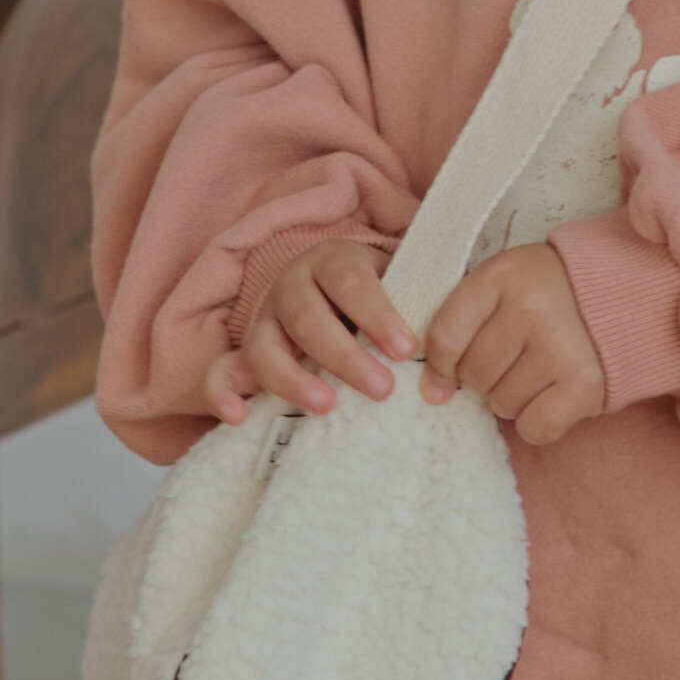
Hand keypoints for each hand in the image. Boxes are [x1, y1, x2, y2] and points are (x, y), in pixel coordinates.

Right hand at [215, 233, 416, 423]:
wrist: (335, 294)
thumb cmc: (379, 298)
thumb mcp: (399, 286)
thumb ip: (421, 304)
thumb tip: (459, 339)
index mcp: (334, 262)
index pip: (351, 281)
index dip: (377, 313)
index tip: (407, 350)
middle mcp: (292, 286)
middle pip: (307, 315)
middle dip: (343, 355)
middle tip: (382, 389)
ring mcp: (263, 321)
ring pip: (263, 346)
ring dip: (292, 378)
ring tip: (326, 407)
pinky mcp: (244, 354)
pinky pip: (220, 371)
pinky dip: (223, 393)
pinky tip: (238, 417)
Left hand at [420, 242, 609, 448]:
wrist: (630, 293)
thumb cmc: (553, 294)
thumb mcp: (505, 286)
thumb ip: (460, 327)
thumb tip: (433, 395)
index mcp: (503, 275)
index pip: (445, 335)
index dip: (440, 365)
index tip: (448, 375)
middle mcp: (530, 308)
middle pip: (473, 374)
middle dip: (484, 378)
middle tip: (514, 361)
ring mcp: (559, 346)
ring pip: (501, 403)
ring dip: (513, 398)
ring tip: (540, 372)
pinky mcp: (584, 383)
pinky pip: (534, 427)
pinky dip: (538, 423)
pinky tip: (553, 397)